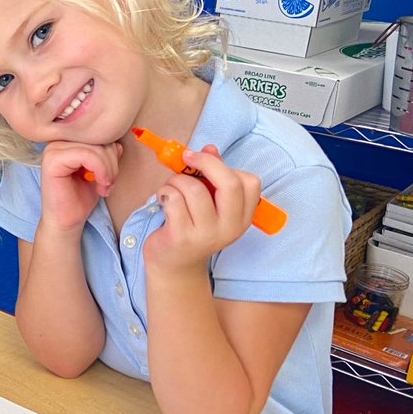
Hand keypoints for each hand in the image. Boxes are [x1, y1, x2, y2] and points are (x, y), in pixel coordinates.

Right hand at [38, 140, 121, 230]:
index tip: (111, 176)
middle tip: (110, 184)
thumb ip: (105, 155)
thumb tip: (117, 144)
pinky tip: (100, 186)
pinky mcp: (52, 160)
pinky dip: (100, 170)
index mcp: (67, 142)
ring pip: (95, 148)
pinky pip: (87, 155)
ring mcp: (53, 150)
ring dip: (108, 169)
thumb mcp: (99, 172)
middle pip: (98, 139)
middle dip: (112, 163)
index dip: (112, 153)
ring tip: (105, 187)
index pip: (98, 134)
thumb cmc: (79, 199)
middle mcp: (57, 142)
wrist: (66, 222)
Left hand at [144, 144, 260, 271]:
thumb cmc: (192, 226)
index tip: (204, 158)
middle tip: (186, 157)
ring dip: (176, 180)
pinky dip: (164, 191)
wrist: (175, 265)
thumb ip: (211, 175)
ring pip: (193, 189)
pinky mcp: (181, 237)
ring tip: (171, 188)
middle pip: (229, 183)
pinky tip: (163, 199)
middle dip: (204, 162)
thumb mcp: (209, 203)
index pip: (249, 182)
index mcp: (242, 217)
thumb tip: (209, 148)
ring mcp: (206, 234)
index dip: (225, 165)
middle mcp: (229, 227)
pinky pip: (173, 199)